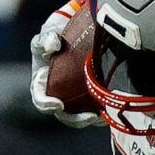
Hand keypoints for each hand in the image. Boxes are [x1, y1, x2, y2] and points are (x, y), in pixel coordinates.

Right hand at [29, 0, 104, 128]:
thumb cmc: (56, 37)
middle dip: (76, 119)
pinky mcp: (88, 98)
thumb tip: (54, 43)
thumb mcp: (47, 34)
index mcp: (41, 84)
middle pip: (64, 115)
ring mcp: (72, 99)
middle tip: (90, 116)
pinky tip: (113, 110)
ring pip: (81, 116)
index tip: (57, 104)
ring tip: (104, 117)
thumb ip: (46, 38)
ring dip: (92, 120)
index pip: (41, 100)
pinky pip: (95, 110)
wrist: (74, 35)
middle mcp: (56, 95)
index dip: (46, 105)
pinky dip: (104, 113)